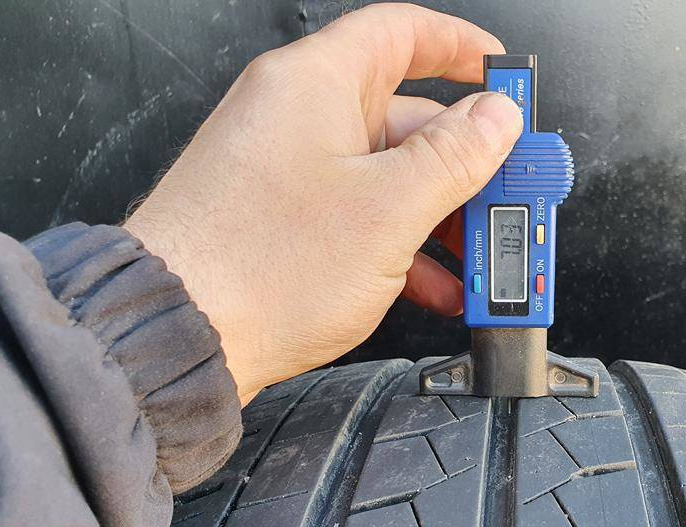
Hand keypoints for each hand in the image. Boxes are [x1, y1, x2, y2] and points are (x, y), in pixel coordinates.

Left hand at [124, 4, 521, 403]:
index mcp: (315, 85)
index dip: (461, 48)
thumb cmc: (256, 269)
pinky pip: (357, 213)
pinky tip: (430, 283)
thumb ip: (453, 157)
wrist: (179, 335)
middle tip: (506, 194)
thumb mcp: (387, 209)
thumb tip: (495, 120)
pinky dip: (399, 242)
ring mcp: (285, 170)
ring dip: (437, 215)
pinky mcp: (280, 219)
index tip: (503, 77)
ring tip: (474, 254)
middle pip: (404, 116)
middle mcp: (295, 117)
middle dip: (465, 162)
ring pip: (385, 174)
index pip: (402, 32)